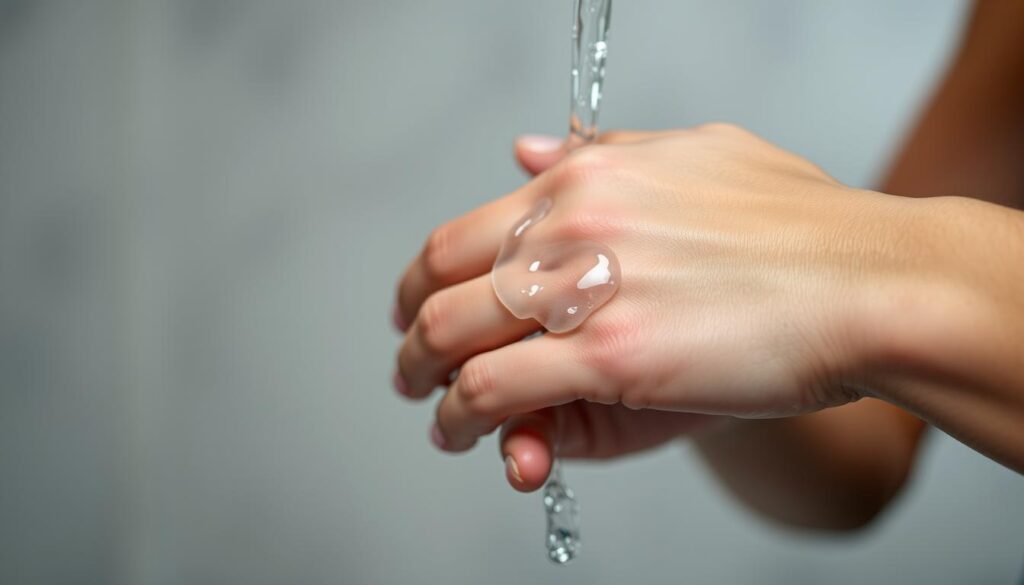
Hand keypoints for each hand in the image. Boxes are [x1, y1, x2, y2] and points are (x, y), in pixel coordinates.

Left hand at [394, 125, 914, 489]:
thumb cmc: (800, 227)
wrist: (870, 284)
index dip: (421, 281)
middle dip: (412, 338)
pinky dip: (464, 421)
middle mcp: (569, 226)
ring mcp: (584, 291)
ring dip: (427, 385)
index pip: (459, 235)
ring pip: (452, 341)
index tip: (417, 309)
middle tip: (411, 369)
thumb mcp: (697, 155)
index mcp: (583, 179)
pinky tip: (470, 438)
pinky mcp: (608, 359)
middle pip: (440, 287)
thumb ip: (602, 154)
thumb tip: (525, 149)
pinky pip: (495, 392)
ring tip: (436, 414)